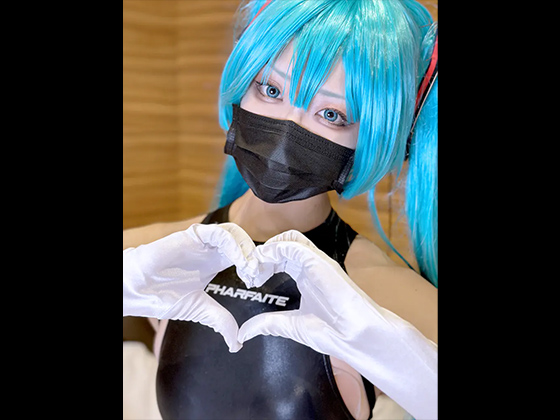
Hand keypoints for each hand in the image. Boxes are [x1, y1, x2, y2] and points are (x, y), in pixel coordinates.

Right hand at [123, 223, 256, 351]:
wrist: (136, 290)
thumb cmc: (162, 295)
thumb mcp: (199, 310)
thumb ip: (220, 321)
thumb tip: (237, 344)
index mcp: (216, 262)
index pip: (245, 255)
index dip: (256, 265)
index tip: (258, 282)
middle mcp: (212, 250)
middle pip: (244, 242)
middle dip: (256, 256)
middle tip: (258, 275)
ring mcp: (203, 242)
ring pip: (235, 234)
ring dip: (247, 250)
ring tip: (250, 270)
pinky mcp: (192, 237)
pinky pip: (219, 233)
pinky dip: (234, 245)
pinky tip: (238, 262)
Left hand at [237, 230, 437, 419]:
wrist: (356, 337)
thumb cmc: (333, 332)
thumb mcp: (291, 326)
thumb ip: (268, 324)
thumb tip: (245, 333)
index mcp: (307, 277)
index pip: (281, 258)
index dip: (263, 264)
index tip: (250, 279)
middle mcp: (311, 266)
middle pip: (282, 246)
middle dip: (262, 256)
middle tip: (249, 273)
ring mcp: (316, 262)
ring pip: (288, 239)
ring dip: (267, 249)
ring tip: (254, 266)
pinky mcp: (319, 261)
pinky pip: (293, 245)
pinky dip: (274, 249)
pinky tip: (263, 262)